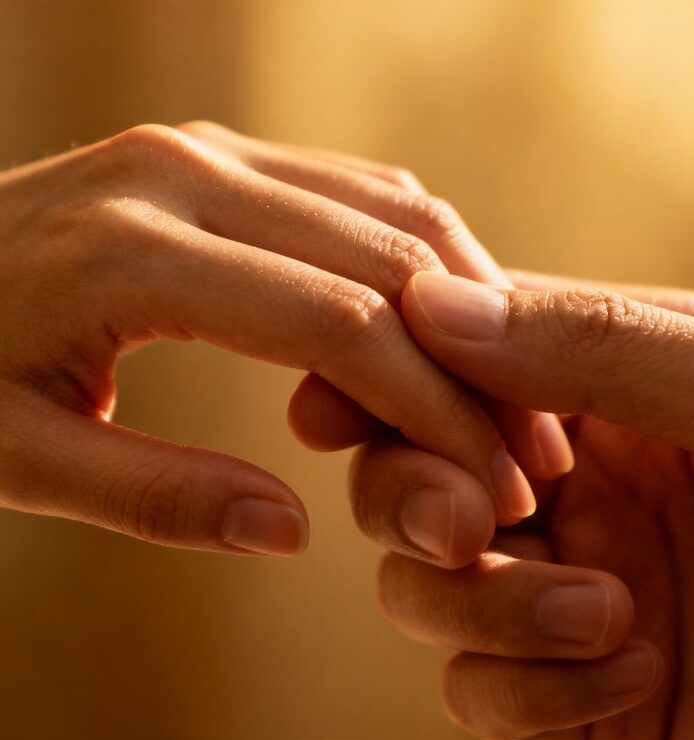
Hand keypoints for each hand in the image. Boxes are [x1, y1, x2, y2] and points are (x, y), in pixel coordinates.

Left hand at [0, 121, 554, 555]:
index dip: (434, 409)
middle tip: (536, 448)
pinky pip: (357, 191)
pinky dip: (422, 255)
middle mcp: (188, 172)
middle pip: (388, 260)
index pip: (340, 326)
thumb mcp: (17, 459)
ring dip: (471, 300)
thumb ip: (155, 497)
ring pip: (391, 209)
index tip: (495, 483)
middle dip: (478, 365)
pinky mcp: (223, 154)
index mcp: (137, 253)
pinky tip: (453, 320)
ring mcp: (209, 148)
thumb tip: (287, 530)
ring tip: (514, 392)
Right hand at [350, 269, 693, 739]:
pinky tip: (634, 674)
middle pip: (406, 481)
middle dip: (410, 499)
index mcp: (600, 396)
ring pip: (423, 589)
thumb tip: (431, 305)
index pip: (448, 371)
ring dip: (489, 608)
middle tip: (465, 521)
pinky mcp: (572, 693)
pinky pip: (476, 688)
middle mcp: (567, 488)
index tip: (327, 407)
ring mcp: (560, 589)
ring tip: (607, 614)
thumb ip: (597, 342)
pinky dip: (531, 687)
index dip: (379, 384)